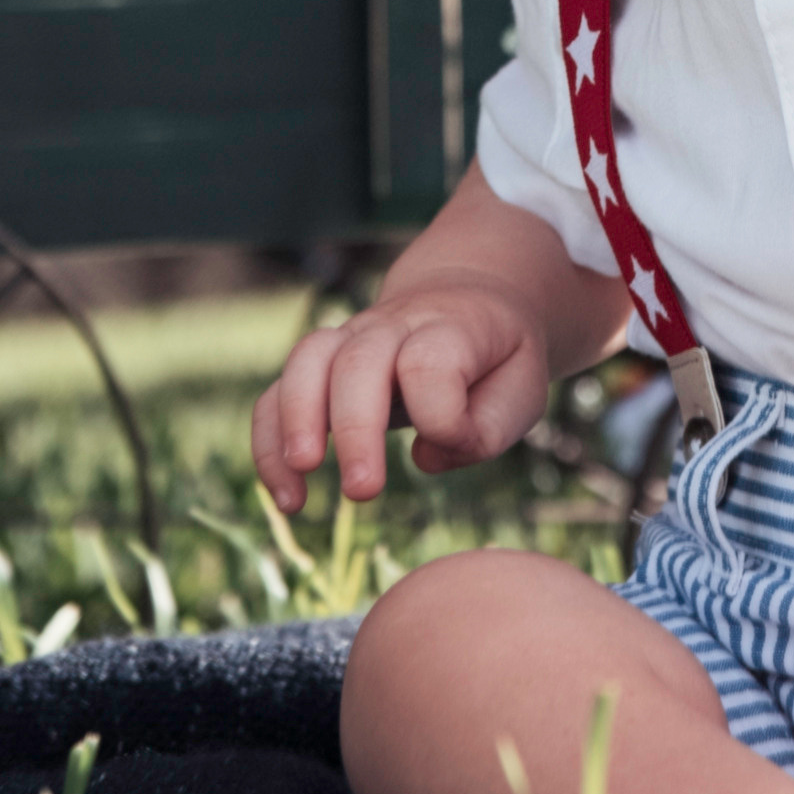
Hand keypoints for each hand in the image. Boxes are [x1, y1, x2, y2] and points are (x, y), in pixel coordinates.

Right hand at [250, 267, 550, 510]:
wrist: (470, 295)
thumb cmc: (498, 357)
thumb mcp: (524, 389)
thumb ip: (486, 427)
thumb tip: (422, 457)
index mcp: (452, 326)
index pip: (431, 362)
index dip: (441, 412)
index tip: (458, 439)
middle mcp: (394, 325)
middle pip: (358, 361)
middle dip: (354, 430)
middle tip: (363, 492)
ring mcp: (351, 339)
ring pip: (306, 362)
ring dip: (293, 425)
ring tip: (299, 491)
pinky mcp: (321, 367)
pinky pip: (277, 394)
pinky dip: (269, 445)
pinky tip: (288, 498)